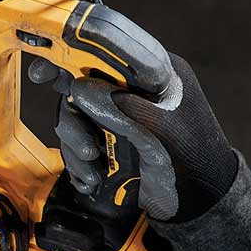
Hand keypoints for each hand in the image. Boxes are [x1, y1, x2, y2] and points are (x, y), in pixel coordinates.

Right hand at [29, 54, 237, 222]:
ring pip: (77, 118)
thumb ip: (121, 108)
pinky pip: (80, 143)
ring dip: (75, 143)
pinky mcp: (111, 141)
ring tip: (92, 165)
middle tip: (67, 130)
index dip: (77, 49)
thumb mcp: (162, 132)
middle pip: (85, 85)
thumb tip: (79, 87)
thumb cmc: (194, 162)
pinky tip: (91, 179)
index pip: (112, 48)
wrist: (201, 201)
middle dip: (73, 111)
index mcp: (156, 74)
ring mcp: (121, 116)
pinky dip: (79, 163)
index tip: (49, 60)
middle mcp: (134, 91)